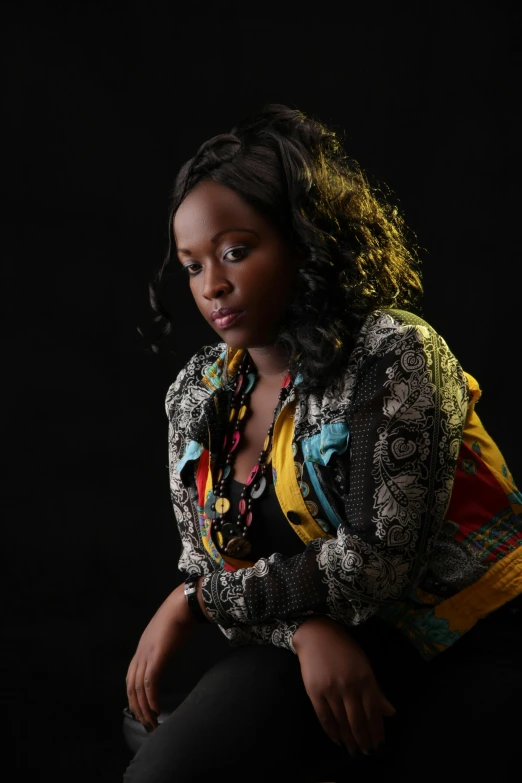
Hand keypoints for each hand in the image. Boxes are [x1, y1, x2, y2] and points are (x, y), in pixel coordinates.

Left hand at [126, 583, 197, 730]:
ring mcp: (147, 654)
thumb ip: (164, 644)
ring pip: (139, 688)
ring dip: (144, 708)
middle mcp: (141, 653)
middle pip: (131, 687)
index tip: (141, 710)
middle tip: (146, 723)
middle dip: (137, 707)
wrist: (182, 604)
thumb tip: (168, 650)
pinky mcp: (157, 656)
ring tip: (152, 722)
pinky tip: (157, 709)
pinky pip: (150, 683)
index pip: (131, 678)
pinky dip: (152, 698)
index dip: (134, 697)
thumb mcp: (167, 634)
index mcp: (142, 648)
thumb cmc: (179, 616)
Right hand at [293, 616, 395, 756]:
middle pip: (358, 721)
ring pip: (342, 722)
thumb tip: (390, 712)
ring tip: (353, 750)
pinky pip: (324, 716)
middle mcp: (349, 686)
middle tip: (367, 752)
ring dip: (349, 739)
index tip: (379, 744)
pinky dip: (331, 731)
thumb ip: (376, 690)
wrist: (316, 634)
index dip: (377, 731)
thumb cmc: (343, 647)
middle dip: (364, 740)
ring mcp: (331, 690)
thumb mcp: (364, 664)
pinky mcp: (314, 692)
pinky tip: (336, 739)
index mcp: (365, 679)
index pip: (374, 712)